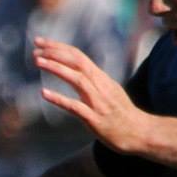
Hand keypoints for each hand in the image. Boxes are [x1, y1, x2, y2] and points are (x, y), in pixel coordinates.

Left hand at [34, 38, 150, 152]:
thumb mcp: (109, 90)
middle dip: (56, 52)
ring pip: (77, 79)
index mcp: (101, 78)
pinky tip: (44, 93)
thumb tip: (78, 71)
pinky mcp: (95, 119)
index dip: (59, 47)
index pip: (78, 56)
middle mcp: (100, 86)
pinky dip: (60, 99)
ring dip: (57, 68)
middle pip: (77, 62)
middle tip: (35, 48)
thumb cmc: (122, 113)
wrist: (141, 133)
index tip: (41, 43)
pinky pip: (75, 107)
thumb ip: (94, 80)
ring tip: (38, 62)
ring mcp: (98, 102)